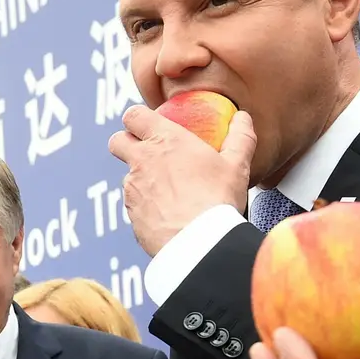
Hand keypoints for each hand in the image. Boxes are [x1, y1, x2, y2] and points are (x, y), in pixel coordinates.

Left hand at [108, 105, 256, 256]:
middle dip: (126, 143)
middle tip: (146, 152)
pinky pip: (133, 204)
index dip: (137, 119)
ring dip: (141, 178)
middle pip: (116, 142)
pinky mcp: (130, 214)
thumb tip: (242, 117)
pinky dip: (145, 205)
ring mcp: (132, 189)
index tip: (148, 125)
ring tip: (168, 191)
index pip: (134, 116)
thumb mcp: (237, 164)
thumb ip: (240, 136)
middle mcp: (142, 161)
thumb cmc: (218, 199)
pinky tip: (166, 213)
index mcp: (165, 140)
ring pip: (127, 176)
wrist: (198, 242)